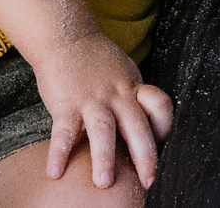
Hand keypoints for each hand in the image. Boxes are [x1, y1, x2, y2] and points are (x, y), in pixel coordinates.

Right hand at [32, 31, 175, 189]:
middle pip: (136, 125)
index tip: (164, 150)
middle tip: (149, 182)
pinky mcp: (66, 103)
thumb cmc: (96, 61)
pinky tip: (54, 172)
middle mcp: (116, 95)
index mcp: (132, 89)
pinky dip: (58, 152)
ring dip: (103, 156)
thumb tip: (147, 130)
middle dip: (145, 156)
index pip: (159, 106)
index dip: (164, 127)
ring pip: (102, 129)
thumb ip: (134, 100)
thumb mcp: (124, 75)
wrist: (66, 36)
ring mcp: (91, 99)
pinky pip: (63, 131)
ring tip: (104, 183)